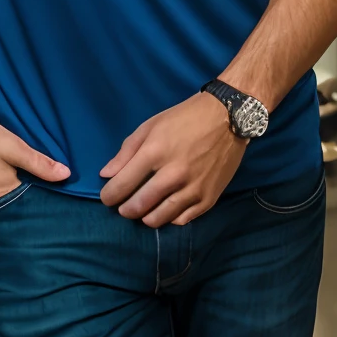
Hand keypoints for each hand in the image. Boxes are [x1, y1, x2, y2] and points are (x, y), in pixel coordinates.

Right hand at [0, 109, 68, 207]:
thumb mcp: (13, 147)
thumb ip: (39, 163)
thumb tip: (64, 174)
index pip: (28, 203)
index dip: (41, 194)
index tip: (54, 187)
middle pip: (12, 203)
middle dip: (24, 192)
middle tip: (33, 177)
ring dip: (7, 187)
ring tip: (15, 173)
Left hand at [101, 91, 244, 228]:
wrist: (229, 117)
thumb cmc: (185, 118)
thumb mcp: (151, 126)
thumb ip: (126, 152)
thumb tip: (107, 175)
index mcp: (155, 152)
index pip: (121, 186)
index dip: (109, 196)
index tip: (109, 197)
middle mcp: (173, 174)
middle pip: (138, 206)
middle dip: (125, 210)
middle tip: (125, 206)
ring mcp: (193, 188)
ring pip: (159, 218)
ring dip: (146, 217)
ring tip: (145, 210)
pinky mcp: (209, 197)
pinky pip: (182, 219)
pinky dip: (170, 218)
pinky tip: (167, 209)